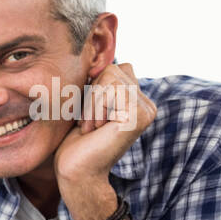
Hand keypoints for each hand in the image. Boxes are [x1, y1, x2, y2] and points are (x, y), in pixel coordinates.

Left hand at [54, 62, 156, 188]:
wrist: (74, 172)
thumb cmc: (74, 141)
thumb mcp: (86, 104)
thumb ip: (99, 82)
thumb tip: (96, 47)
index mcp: (136, 100)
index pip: (114, 67)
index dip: (93, 88)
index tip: (88, 116)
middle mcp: (147, 104)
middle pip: (113, 68)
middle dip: (91, 94)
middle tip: (89, 123)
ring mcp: (146, 110)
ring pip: (110, 77)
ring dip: (91, 104)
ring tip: (91, 127)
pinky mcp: (140, 116)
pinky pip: (111, 90)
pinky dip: (94, 108)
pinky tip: (96, 130)